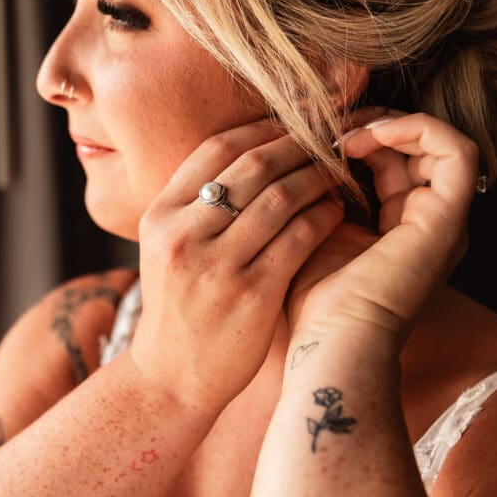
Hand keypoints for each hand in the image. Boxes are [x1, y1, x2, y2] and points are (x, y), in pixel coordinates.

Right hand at [129, 119, 344, 411]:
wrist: (171, 377)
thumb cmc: (179, 307)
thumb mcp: (169, 248)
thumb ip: (198, 205)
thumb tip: (250, 153)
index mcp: (159, 214)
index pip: (216, 149)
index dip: (262, 128)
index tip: (295, 120)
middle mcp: (182, 233)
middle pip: (251, 166)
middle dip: (298, 145)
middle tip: (329, 138)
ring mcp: (215, 264)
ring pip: (280, 197)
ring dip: (317, 178)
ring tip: (338, 173)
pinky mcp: (250, 293)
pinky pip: (298, 238)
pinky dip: (324, 217)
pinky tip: (338, 211)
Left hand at [286, 112, 478, 344]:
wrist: (332, 343)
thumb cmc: (311, 301)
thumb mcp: (312, 233)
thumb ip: (318, 195)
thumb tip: (302, 150)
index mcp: (397, 227)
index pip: (389, 162)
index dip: (356, 137)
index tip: (311, 136)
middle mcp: (426, 222)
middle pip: (414, 149)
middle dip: (370, 125)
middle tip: (326, 126)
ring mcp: (441, 221)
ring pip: (439, 143)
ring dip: (389, 124)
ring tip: (343, 133)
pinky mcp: (446, 220)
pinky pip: (456, 152)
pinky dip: (417, 130)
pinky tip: (366, 138)